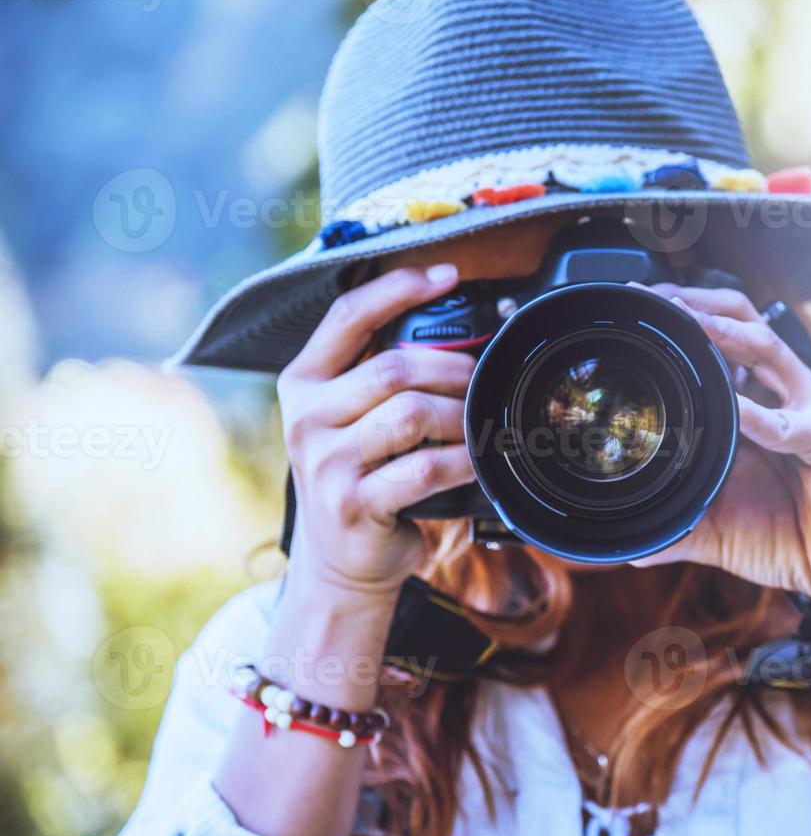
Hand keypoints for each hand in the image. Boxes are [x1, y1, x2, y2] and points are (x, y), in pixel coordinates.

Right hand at [275, 264, 478, 602]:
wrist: (341, 561)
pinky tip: (474, 460)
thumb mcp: (353, 418)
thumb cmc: (361, 475)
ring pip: (411, 415)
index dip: (400, 288)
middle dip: (452, 370)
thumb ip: (382, 374)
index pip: (348, 315)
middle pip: (393, 368)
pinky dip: (461, 460)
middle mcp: (306, 417)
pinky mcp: (353, 504)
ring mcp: (325, 463)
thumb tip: (460, 332)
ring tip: (479, 424)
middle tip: (482, 380)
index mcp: (303, 381)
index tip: (448, 275)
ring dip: (460, 417)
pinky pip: (423, 469)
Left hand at [631, 285, 810, 648]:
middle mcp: (784, 395)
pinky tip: (736, 413)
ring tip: (688, 324)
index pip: (720, 341)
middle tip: (657, 302)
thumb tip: (627, 550)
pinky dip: (761, 417)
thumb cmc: (785, 537)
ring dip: (724, 333)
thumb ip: (675, 528)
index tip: (639, 310)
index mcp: (756, 403)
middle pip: (743, 323)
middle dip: (697, 305)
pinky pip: (792, 423)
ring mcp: (810, 410)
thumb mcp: (716, 529)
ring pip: (768, 348)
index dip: (683, 320)